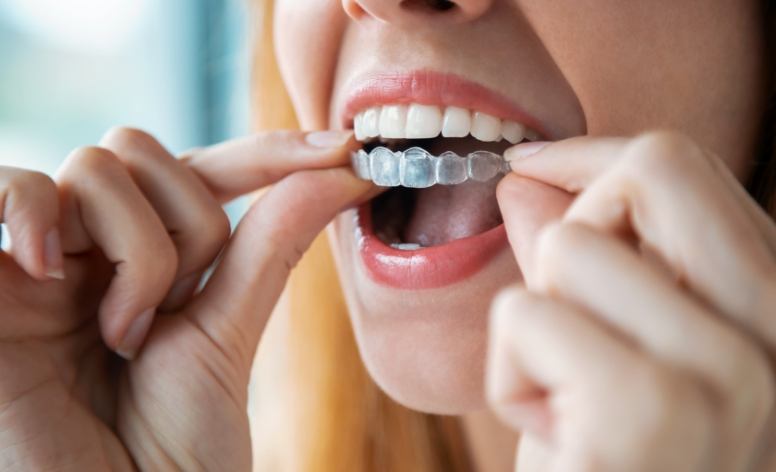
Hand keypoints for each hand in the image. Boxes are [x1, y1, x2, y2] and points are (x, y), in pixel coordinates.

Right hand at [0, 127, 373, 470]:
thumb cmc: (173, 448)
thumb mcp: (228, 332)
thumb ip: (271, 245)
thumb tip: (341, 171)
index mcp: (146, 261)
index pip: (202, 172)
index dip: (268, 153)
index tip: (345, 151)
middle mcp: (91, 251)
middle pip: (143, 152)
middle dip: (186, 227)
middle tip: (172, 315)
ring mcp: (37, 261)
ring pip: (97, 167)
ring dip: (136, 254)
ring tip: (123, 335)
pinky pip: (10, 187)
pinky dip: (37, 214)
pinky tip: (47, 274)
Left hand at [487, 131, 775, 470]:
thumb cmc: (606, 464)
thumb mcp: (605, 353)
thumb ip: (583, 260)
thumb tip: (527, 176)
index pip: (687, 168)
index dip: (594, 159)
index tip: (533, 167)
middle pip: (653, 169)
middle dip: (575, 221)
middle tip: (562, 305)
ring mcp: (729, 376)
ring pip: (569, 249)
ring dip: (536, 326)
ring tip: (568, 402)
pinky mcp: (648, 412)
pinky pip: (525, 315)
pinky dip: (510, 374)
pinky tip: (554, 436)